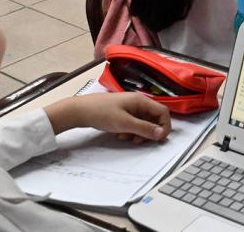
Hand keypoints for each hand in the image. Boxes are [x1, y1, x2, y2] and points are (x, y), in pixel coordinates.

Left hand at [46, 92, 171, 143]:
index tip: (159, 139)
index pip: (163, 112)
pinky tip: (119, 134)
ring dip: (138, 132)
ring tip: (126, 137)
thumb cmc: (101, 113)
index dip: (164, 126)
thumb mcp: (124, 123)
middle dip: (149, 131)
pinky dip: (130, 131)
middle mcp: (137, 102)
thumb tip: (162, 134)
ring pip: (143, 122)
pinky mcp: (122, 112)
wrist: (79, 111)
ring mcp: (129, 107)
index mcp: (141, 101)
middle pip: (153, 118)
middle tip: (139, 141)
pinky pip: (133, 123)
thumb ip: (144, 129)